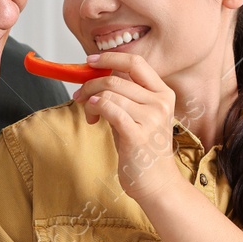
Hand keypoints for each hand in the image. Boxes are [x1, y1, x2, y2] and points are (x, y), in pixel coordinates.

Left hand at [73, 52, 180, 201]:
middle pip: (116, 78)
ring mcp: (151, 118)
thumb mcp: (139, 116)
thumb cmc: (144, 150)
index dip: (110, 58)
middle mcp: (160, 103)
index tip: (90, 61)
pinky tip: (93, 117)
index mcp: (163, 93)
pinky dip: (96, 108)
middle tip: (79, 96)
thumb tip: (96, 76)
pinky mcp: (137, 135)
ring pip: (109, 93)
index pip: (135, 63)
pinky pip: (109, 109)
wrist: (157, 184)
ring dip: (90, 100)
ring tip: (90, 115)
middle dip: (90, 84)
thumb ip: (125, 95)